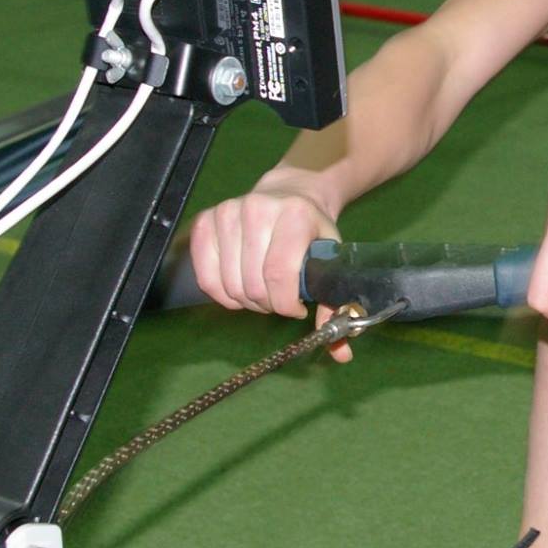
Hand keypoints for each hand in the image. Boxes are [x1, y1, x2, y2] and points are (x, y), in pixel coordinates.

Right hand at [190, 179, 352, 359]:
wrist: (289, 194)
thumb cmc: (312, 232)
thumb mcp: (330, 258)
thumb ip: (334, 303)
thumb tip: (342, 352)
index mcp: (295, 215)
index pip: (279, 275)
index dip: (285, 304)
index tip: (296, 308)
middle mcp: (258, 209)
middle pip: (253, 284)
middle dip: (267, 304)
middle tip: (279, 300)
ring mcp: (228, 212)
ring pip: (228, 284)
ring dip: (246, 301)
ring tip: (262, 292)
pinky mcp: (206, 220)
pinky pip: (205, 276)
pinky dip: (222, 294)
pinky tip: (239, 289)